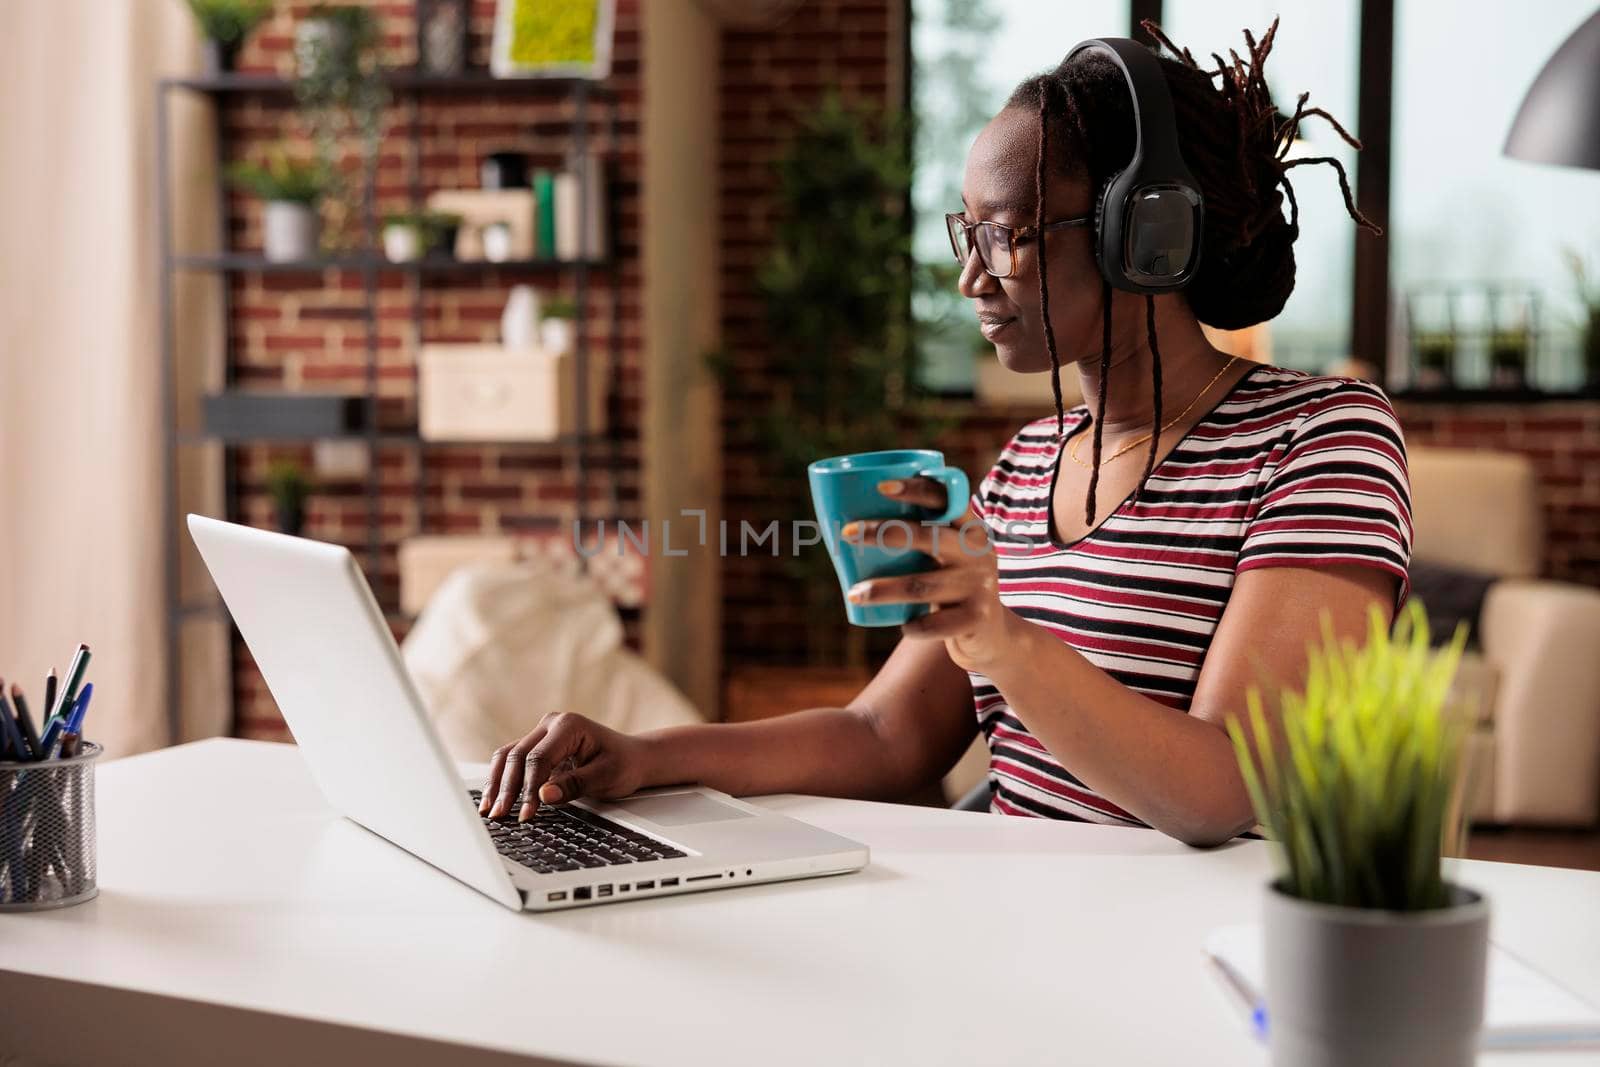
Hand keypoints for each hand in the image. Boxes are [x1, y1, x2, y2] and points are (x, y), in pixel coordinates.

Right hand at [479, 712, 651, 821]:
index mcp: (569, 726)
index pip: (538, 758)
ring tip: (489, 811)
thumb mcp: (606, 776)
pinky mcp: (537, 747)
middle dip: (507, 788)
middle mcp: (550, 724)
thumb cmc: (623, 764)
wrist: (632, 758)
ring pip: (508, 756)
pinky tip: (493, 800)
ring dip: (497, 784)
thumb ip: (575, 785)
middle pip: (518, 756)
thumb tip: (544, 796)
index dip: (528, 788)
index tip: (526, 814)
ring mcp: (541, 734)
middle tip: (499, 816)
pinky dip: (501, 780)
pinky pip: (512, 761)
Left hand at [843, 477, 1029, 673]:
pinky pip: (936, 624)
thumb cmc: (947, 583)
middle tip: (846, 534)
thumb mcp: (943, 555)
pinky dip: (914, 626)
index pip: (945, 499)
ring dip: (883, 589)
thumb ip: (915, 538)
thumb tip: (843, 526)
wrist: (990, 632)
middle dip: (883, 532)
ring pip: (922, 585)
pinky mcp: (977, 617)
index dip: (916, 489)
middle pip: (927, 537)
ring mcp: (980, 584)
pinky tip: (903, 625)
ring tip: (853, 593)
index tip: (881, 487)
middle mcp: (978, 551)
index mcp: (968, 527)